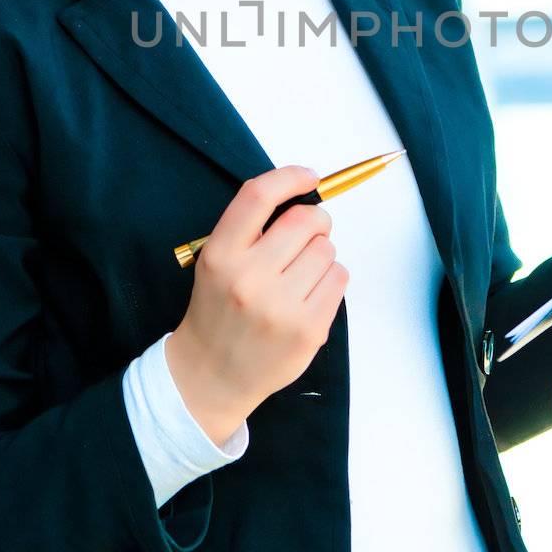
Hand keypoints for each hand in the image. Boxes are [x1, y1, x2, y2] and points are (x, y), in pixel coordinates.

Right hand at [164, 164, 348, 445]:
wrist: (212, 375)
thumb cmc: (220, 309)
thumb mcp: (217, 261)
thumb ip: (252, 230)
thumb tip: (305, 197)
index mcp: (220, 254)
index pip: (259, 196)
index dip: (289, 177)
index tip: (309, 176)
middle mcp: (249, 278)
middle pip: (305, 220)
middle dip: (314, 221)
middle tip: (307, 236)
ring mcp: (280, 306)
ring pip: (328, 249)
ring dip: (321, 254)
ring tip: (300, 275)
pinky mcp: (308, 329)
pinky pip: (339, 278)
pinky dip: (330, 279)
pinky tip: (309, 294)